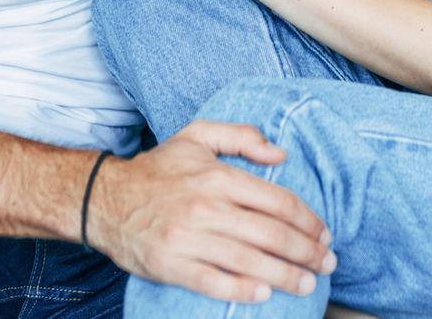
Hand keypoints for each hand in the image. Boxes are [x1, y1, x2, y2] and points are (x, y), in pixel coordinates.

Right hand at [86, 120, 333, 304]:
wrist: (104, 199)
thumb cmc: (158, 169)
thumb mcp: (198, 136)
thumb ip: (242, 136)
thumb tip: (281, 156)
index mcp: (218, 177)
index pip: (278, 201)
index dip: (308, 220)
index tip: (324, 234)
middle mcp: (206, 207)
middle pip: (271, 234)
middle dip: (306, 252)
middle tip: (327, 264)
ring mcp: (188, 239)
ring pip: (248, 261)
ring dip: (285, 276)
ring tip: (307, 284)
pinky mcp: (171, 265)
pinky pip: (213, 282)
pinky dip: (241, 290)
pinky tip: (263, 295)